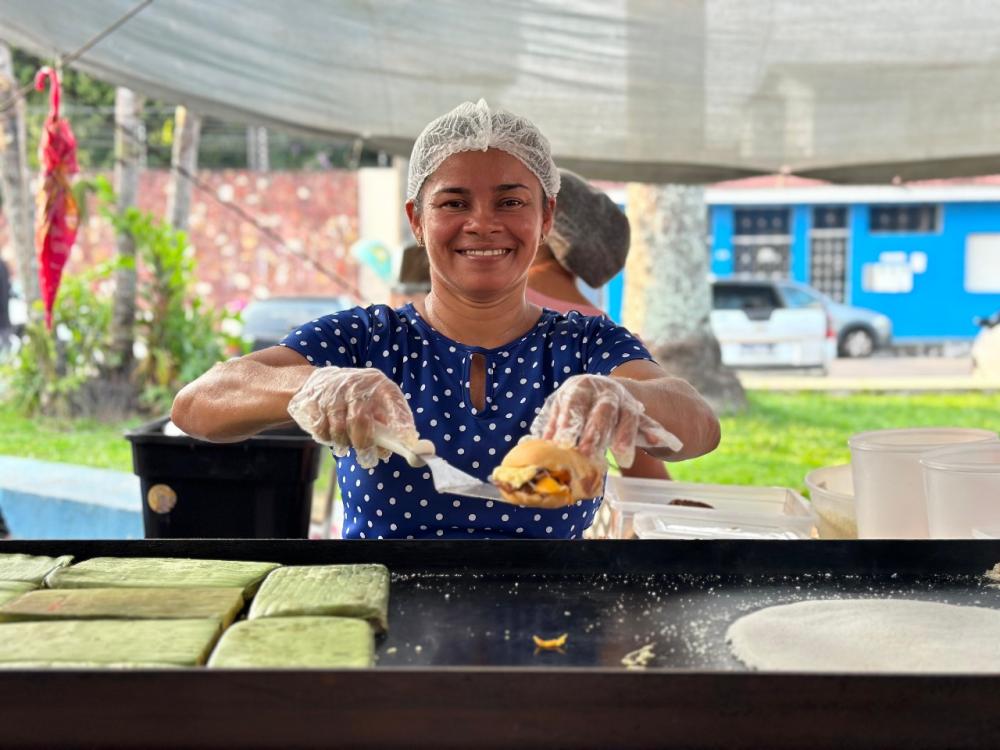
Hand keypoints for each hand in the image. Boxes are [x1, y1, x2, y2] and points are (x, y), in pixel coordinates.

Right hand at [287, 366, 418, 468]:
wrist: (321, 381)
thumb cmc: (358, 400)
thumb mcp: (378, 402)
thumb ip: (390, 424)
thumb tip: (398, 450)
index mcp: (379, 385)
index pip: (394, 404)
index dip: (401, 426)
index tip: (408, 445)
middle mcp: (356, 386)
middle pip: (359, 420)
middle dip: (364, 445)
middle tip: (368, 460)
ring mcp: (333, 393)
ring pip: (339, 429)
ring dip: (344, 444)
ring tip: (346, 446)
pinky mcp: (313, 402)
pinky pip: (321, 430)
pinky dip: (328, 440)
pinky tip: (332, 437)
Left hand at [531, 374, 681, 467]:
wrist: (613, 392)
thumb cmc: (580, 407)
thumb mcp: (563, 411)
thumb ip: (549, 428)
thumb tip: (526, 448)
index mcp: (579, 387)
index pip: (572, 404)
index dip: (567, 423)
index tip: (561, 443)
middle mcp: (603, 390)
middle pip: (601, 411)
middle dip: (595, 433)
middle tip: (587, 455)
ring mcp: (624, 399)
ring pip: (626, 417)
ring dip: (624, 437)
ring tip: (623, 459)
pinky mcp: (640, 411)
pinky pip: (648, 422)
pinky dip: (655, 432)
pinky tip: (661, 442)